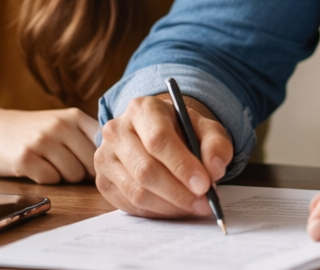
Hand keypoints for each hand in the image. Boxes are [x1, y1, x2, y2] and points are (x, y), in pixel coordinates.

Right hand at [0, 103, 99, 183]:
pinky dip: (45, 179)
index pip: (104, 144)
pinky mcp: (25, 158)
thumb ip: (85, 136)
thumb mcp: (59, 123)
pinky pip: (50, 180)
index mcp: (74, 116)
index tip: (92, 165)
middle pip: (90, 163)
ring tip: (48, 165)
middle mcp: (60, 126)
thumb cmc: (29, 131)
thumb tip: (114, 160)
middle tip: (65, 167)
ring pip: (73, 174)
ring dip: (63, 177)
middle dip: (82, 172)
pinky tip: (34, 169)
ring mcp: (42, 141)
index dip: (101, 160)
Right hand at [95, 93, 232, 217]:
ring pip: (136, 191)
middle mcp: (117, 130)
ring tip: (193, 206)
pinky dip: (156, 212)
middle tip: (203, 203)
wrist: (157, 133)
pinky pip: (130, 204)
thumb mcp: (206, 129)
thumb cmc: (182, 130)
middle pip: (145, 169)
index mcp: (142, 109)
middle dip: (178, 192)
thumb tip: (215, 169)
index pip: (159, 140)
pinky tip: (175, 208)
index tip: (204, 185)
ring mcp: (105, 157)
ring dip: (169, 206)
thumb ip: (216, 145)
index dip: (182, 166)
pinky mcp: (103, 181)